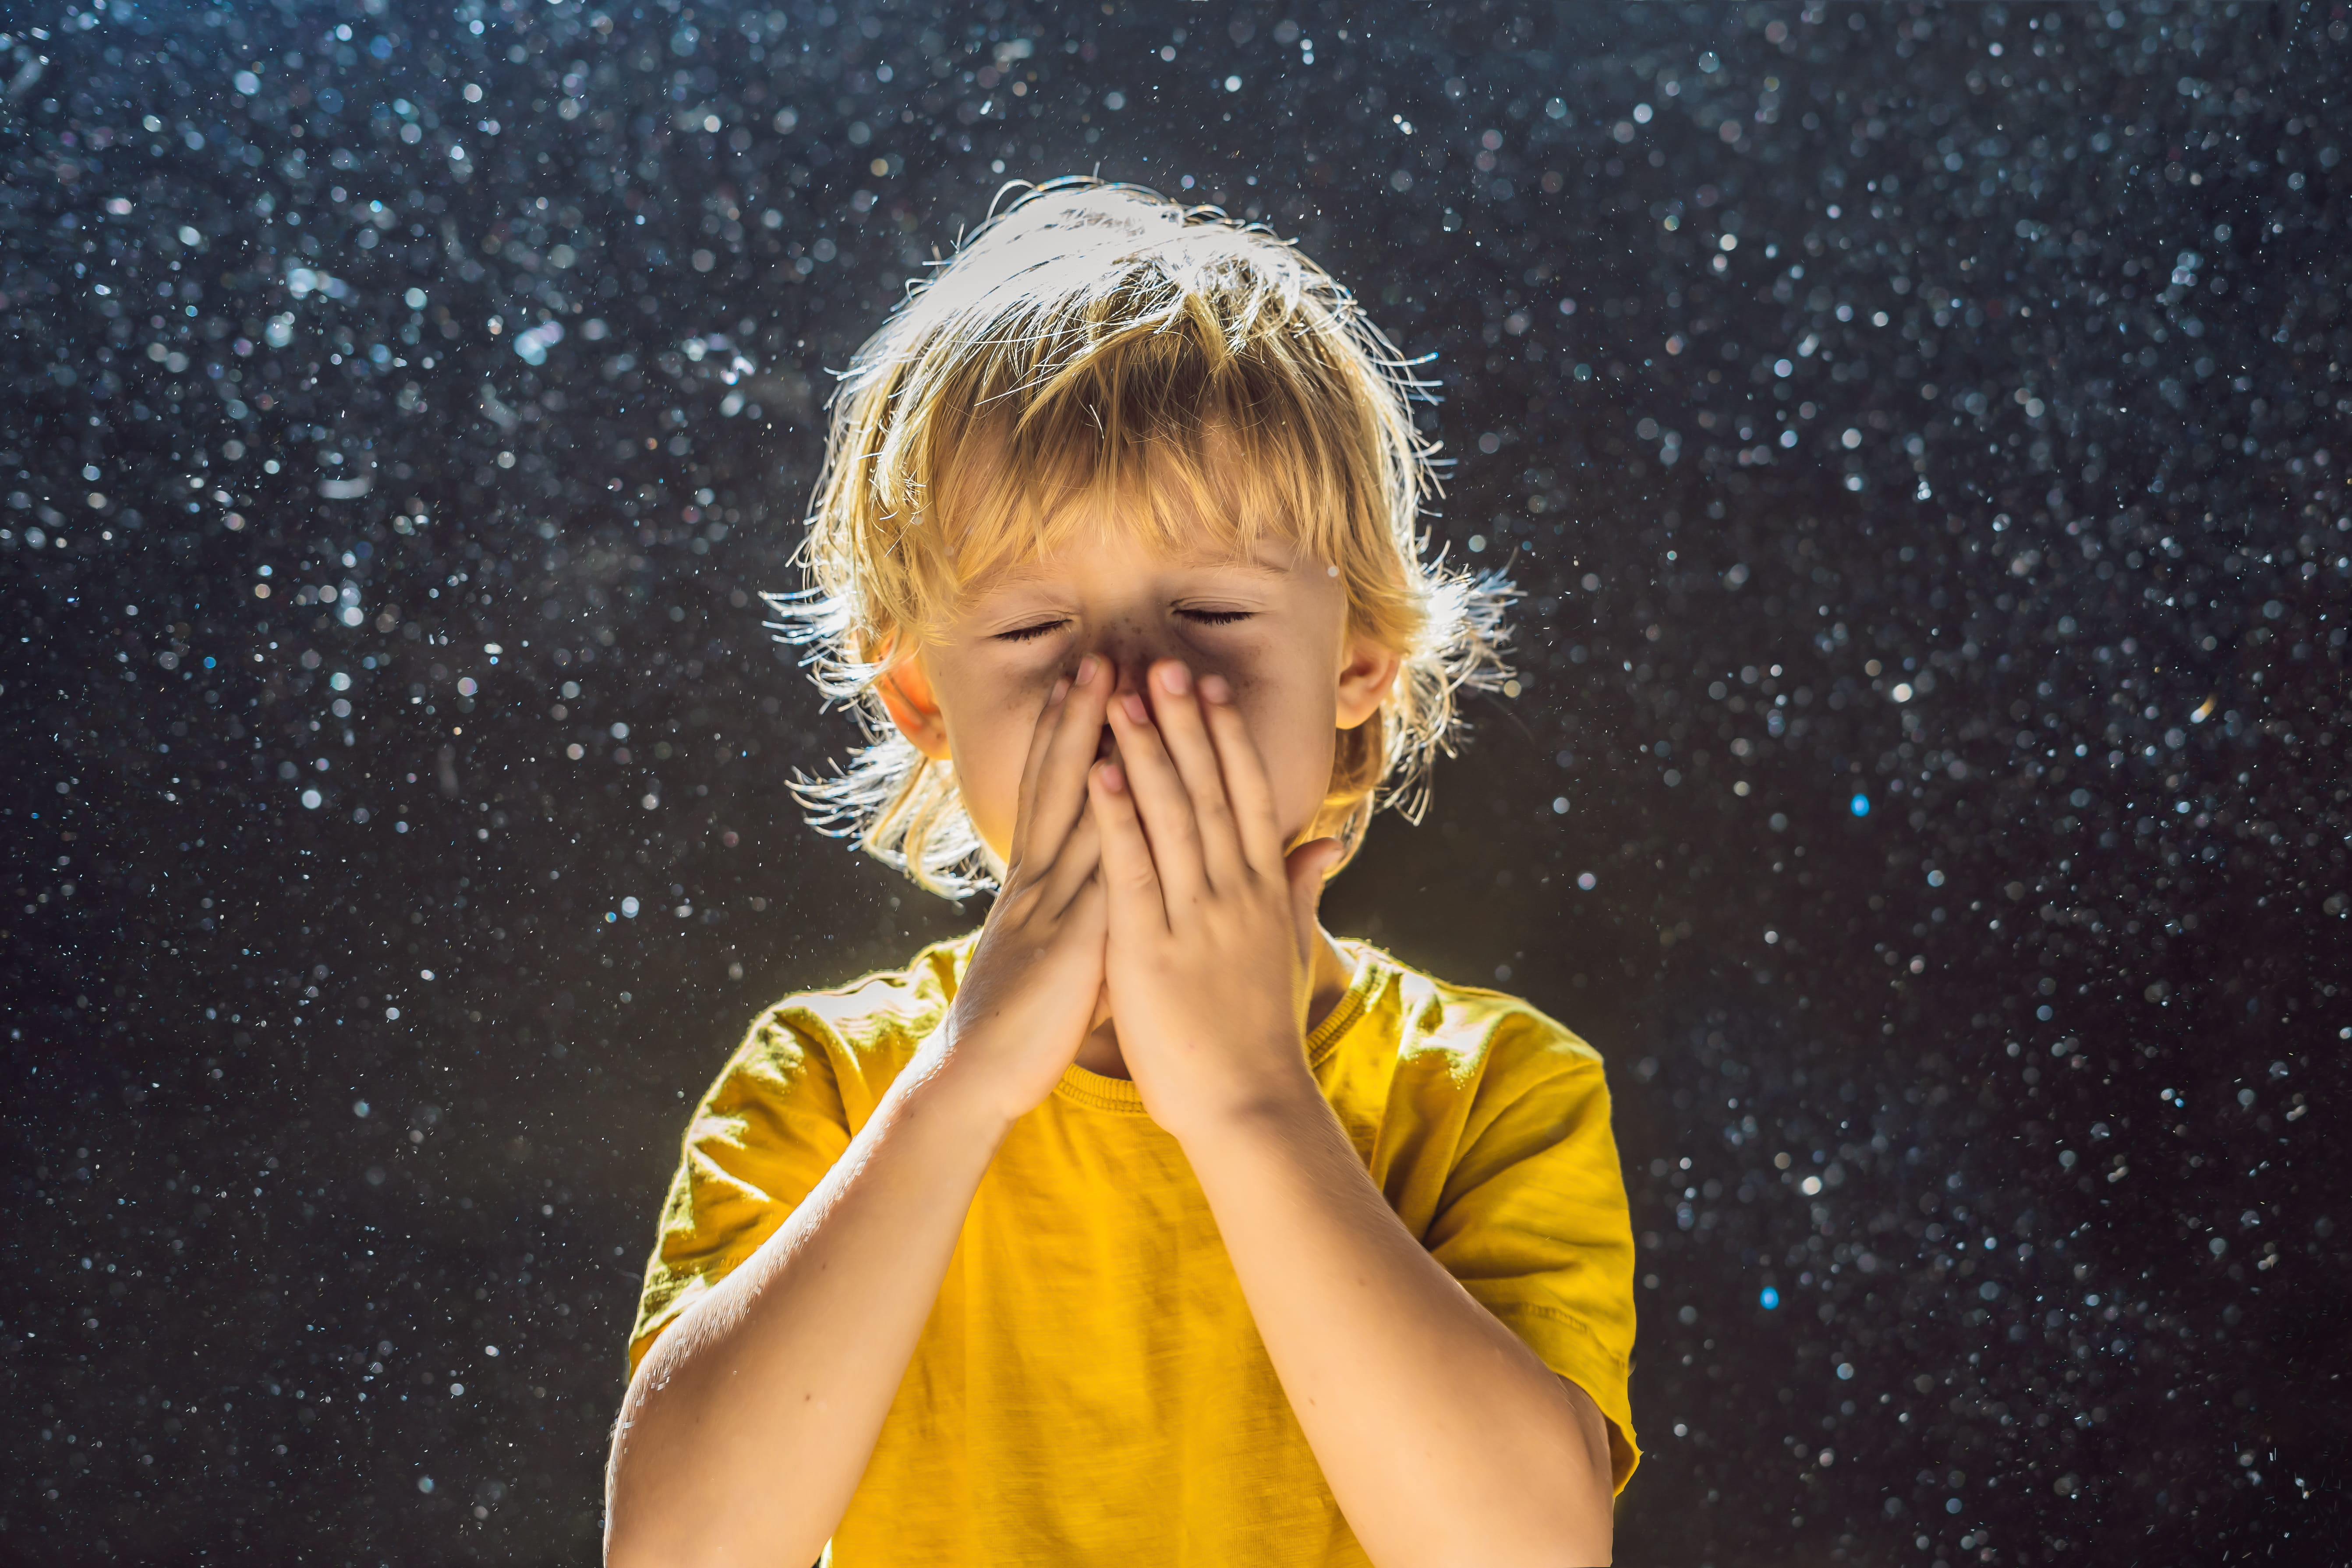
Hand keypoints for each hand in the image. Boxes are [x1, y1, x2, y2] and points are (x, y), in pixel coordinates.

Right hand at [934, 653, 1111, 1122]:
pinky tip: (1128, 788)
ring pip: (1075, 810)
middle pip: (1059, 781)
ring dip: (1094, 747)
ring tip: (1114, 692)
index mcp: (1035, 883)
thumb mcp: (1056, 954)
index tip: (1089, 680)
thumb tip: (1113, 888)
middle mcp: (1036, 881)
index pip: (1052, 791)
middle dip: (1080, 716)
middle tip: (1103, 655)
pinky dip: (1112, 828)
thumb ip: (1085, 915)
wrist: (975, 1080)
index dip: (1069, 734)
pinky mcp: (1068, 943)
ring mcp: (1049, 907)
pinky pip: (1096, 875)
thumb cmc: (1024, 1022)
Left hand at [1086, 659, 1343, 1142]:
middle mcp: (1235, 893)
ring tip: (1124, 696)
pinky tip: (1100, 772)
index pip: (1245, 795)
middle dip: (1185, 722)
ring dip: (1147, 750)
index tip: (1209, 685)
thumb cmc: (1260, 1033)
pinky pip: (1133, 869)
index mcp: (1263, 891)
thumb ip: (1303, 888)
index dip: (1226, 736)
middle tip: (1162, 661)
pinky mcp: (1151, 948)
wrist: (1247, 1104)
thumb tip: (1325, 841)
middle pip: (1209, 789)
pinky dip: (1117, 817)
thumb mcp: (1291, 951)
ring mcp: (1195, 917)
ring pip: (1171, 816)